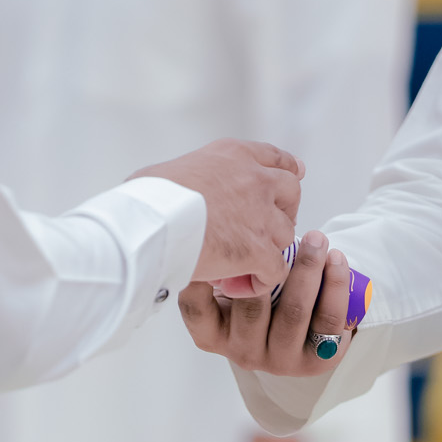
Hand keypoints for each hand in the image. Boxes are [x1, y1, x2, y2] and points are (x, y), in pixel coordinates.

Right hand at [135, 138, 302, 294]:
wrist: (153, 222)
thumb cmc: (150, 198)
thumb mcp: (168, 170)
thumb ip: (187, 176)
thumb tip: (171, 188)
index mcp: (234, 156)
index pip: (276, 158)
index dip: (287, 170)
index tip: (292, 176)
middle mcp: (255, 180)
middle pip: (292, 193)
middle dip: (285, 211)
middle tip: (267, 230)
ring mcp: (261, 216)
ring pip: (286, 234)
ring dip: (270, 250)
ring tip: (246, 264)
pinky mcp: (258, 250)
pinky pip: (277, 269)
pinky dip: (263, 280)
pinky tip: (244, 285)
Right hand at [181, 229, 353, 375]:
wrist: (308, 325)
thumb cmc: (265, 296)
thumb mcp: (236, 285)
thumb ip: (226, 269)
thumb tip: (223, 230)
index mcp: (214, 334)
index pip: (196, 307)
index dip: (200, 277)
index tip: (212, 243)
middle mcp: (242, 352)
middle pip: (252, 307)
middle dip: (269, 263)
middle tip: (281, 231)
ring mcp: (280, 361)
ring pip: (293, 313)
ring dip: (307, 270)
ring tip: (317, 241)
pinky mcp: (316, 361)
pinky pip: (328, 321)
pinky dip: (334, 286)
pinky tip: (335, 260)